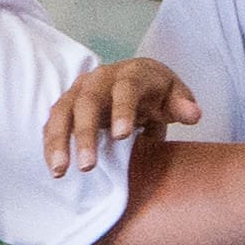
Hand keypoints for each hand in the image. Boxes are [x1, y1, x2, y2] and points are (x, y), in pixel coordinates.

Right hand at [44, 56, 193, 176]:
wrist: (137, 82)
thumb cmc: (158, 92)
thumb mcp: (175, 95)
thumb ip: (183, 104)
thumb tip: (193, 115)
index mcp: (131, 74)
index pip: (125, 89)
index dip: (123, 111)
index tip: (122, 137)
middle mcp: (100, 79)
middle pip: (88, 102)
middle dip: (86, 134)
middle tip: (87, 166)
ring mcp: (79, 91)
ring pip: (63, 112)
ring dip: (58, 141)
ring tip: (60, 170)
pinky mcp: (67, 106)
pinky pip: (53, 123)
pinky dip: (50, 144)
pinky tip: (55, 169)